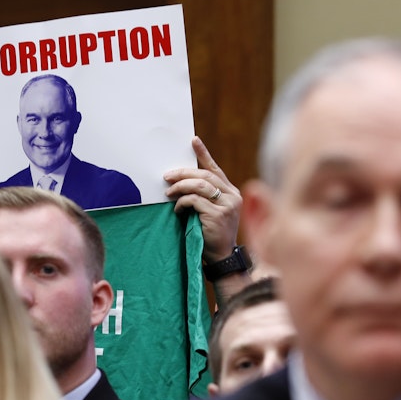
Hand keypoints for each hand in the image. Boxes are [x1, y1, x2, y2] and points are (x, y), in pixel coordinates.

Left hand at [163, 136, 240, 262]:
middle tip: (167, 176)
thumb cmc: (212, 235)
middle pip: (205, 175)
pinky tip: (177, 209)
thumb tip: (181, 182)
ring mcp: (227, 205)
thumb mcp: (211, 212)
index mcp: (232, 193)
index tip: (193, 141)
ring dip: (180, 187)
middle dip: (183, 173)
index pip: (216, 169)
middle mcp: (233, 196)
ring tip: (168, 193)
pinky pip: (195, 201)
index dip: (204, 155)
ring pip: (200, 185)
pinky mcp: (218, 215)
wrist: (221, 258)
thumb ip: (204, 197)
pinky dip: (182, 203)